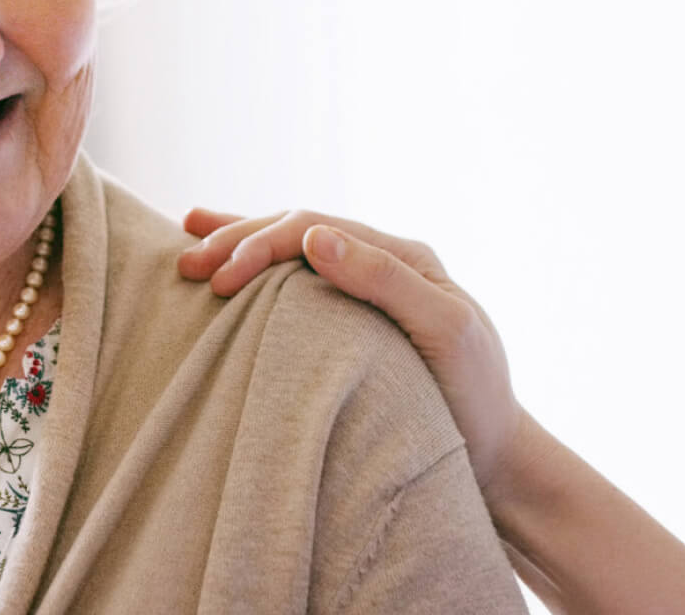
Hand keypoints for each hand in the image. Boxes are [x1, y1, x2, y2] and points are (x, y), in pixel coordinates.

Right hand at [177, 208, 526, 490]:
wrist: (497, 456)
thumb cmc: (475, 397)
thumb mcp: (444, 331)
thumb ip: (384, 279)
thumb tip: (315, 237)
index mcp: (403, 256)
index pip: (315, 228)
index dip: (260, 244)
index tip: (218, 279)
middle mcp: (384, 264)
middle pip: (297, 233)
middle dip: (238, 241)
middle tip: (187, 264)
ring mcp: (369, 292)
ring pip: (292, 252)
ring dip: (240, 246)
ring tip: (187, 245)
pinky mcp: (356, 325)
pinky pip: (300, 285)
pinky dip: (260, 271)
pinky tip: (227, 268)